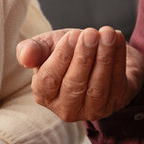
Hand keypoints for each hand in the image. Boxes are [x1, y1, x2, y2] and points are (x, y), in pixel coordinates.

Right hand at [15, 27, 143, 121]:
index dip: (61, 57)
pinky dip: (119, 58)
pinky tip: (118, 39)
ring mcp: (92, 110)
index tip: (72, 36)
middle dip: (84, 57)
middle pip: (74, 85)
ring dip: (104, 58)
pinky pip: (117, 82)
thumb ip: (33, 49)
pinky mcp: (115, 104)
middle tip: (90, 33)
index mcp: (44, 94)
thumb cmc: (69, 50)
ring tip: (107, 34)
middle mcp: (66, 108)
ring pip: (97, 87)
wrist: (99, 53)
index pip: (49, 80)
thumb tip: (25, 57)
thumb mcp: (48, 45)